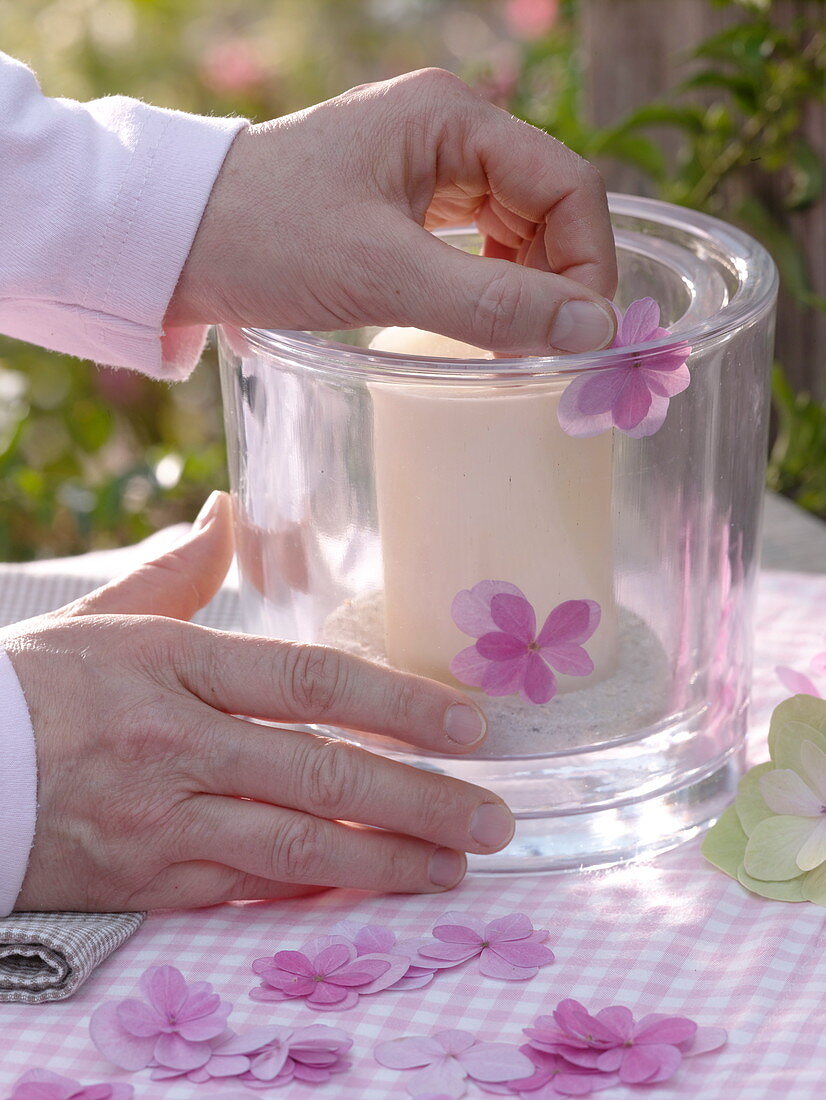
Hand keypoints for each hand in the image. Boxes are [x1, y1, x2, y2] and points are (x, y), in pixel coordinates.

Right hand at [4, 492, 511, 911]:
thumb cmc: (31, 688)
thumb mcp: (104, 615)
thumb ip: (179, 568)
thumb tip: (230, 509)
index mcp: (174, 662)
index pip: (310, 679)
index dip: (399, 703)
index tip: (470, 725)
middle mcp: (175, 741)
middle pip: (320, 770)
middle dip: (420, 797)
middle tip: (494, 816)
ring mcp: (161, 818)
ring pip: (295, 844)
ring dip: (387, 859)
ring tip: (456, 864)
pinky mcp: (146, 880)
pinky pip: (249, 886)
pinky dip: (316, 887)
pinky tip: (373, 888)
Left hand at [166, 68, 616, 355]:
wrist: (176, 241)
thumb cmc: (268, 240)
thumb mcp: (385, 275)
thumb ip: (493, 305)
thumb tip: (594, 332)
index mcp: (452, 119)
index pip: (567, 185)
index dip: (589, 264)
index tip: (585, 338)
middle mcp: (448, 131)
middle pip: (548, 207)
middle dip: (559, 282)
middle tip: (551, 354)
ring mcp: (425, 166)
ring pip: (515, 229)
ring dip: (526, 289)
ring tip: (516, 347)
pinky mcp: (402, 202)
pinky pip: (474, 243)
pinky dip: (488, 286)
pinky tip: (481, 325)